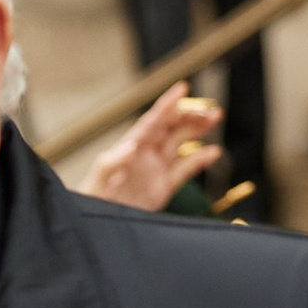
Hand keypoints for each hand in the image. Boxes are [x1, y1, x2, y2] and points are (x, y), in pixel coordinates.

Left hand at [78, 85, 224, 213]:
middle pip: (170, 128)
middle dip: (190, 116)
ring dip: (197, 130)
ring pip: (179, 143)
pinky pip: (184, 170)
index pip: (152, 121)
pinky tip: (213, 152)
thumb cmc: (92, 197)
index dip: (167, 104)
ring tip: (215, 118)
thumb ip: (112, 162)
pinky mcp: (163, 187)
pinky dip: (199, 160)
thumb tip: (131, 146)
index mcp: (130, 146)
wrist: (97, 219)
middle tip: (211, 111)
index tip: (183, 88)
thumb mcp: (98, 179)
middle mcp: (144, 154)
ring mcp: (155, 169)